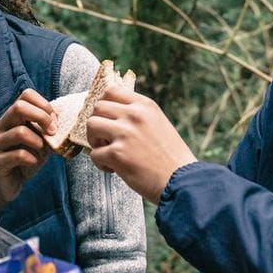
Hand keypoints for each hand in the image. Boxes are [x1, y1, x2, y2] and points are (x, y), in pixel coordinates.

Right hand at [0, 88, 55, 217]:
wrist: (8, 184)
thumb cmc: (26, 159)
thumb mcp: (41, 141)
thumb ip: (50, 131)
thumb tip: (69, 122)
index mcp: (12, 117)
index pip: (26, 95)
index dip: (44, 104)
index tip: (54, 121)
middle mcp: (2, 126)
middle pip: (19, 107)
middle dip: (42, 118)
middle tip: (53, 132)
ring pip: (20, 131)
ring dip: (38, 141)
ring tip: (42, 150)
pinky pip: (18, 155)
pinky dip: (32, 158)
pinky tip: (33, 162)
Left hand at [87, 87, 196, 203]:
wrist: (182, 182)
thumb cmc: (171, 158)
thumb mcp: (158, 124)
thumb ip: (138, 116)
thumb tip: (112, 114)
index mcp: (145, 106)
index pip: (111, 91)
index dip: (103, 104)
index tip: (105, 118)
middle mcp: (134, 115)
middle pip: (98, 107)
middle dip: (97, 124)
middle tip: (105, 139)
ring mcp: (125, 133)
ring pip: (91, 125)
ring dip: (94, 140)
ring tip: (107, 152)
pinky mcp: (117, 154)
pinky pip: (94, 154)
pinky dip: (100, 163)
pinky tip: (114, 169)